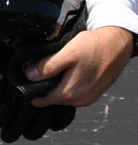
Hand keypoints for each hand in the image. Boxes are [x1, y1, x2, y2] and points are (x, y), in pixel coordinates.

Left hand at [0, 26, 133, 143]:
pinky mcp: (95, 93)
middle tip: (40, 73)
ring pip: (65, 96)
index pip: (42, 101)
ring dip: (59, 87)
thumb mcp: (68, 53)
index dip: (32, 92)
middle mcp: (79, 100)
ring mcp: (88, 98)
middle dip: (46, 88)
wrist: (117, 44)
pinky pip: (76, 94)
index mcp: (69, 93)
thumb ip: (48, 66)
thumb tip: (30, 76)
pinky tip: (70, 73)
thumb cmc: (94, 46)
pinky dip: (70, 86)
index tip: (26, 85)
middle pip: (53, 98)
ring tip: (57, 71)